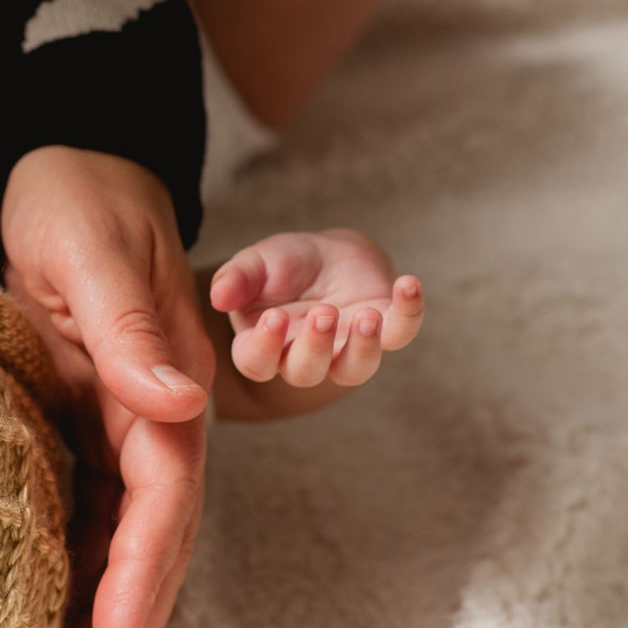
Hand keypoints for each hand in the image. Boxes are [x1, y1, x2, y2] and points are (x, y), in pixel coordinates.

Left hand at [0, 146, 214, 627]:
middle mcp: (152, 417)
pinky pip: (85, 518)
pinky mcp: (84, 432)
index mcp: (162, 380)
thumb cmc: (79, 198)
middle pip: (152, 538)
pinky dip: (75, 577)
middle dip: (131, 627)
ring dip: (106, 621)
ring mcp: (120, 430)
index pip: (163, 492)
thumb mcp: (93, 244)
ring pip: (121, 541)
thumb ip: (129, 321)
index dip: (144, 568)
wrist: (71, 173)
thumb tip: (174, 402)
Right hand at [209, 229, 424, 389]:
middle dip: (315, 347)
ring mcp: (346, 347)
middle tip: (322, 313)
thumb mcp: (255, 263)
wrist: (328, 254)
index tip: (274, 318)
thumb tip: (218, 297)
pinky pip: (401, 333)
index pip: (257, 363)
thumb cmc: (283, 265)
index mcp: (265, 343)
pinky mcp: (385, 330)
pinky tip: (408, 285)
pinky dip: (410, 312)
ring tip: (365, 317)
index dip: (264, 349)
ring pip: (355, 370)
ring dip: (363, 348)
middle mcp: (304, 355)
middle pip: (306, 373)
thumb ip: (235, 279)